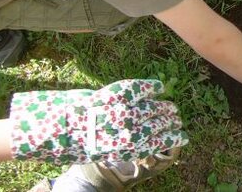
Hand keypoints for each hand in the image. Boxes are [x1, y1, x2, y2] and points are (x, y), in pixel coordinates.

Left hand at [10, 79, 187, 164]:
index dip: (174, 139)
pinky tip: (158, 88)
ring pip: (151, 108)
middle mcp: (126, 131)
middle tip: (176, 118)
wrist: (58, 127)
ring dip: (164, 106)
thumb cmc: (80, 143)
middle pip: (157, 124)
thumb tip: (148, 141)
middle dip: (171, 121)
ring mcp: (121, 111)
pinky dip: (150, 87)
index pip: (158, 143)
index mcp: (125, 148)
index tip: (183, 136)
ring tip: (171, 107)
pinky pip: (137, 89)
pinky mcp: (113, 95)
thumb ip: (127, 147)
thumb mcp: (106, 152)